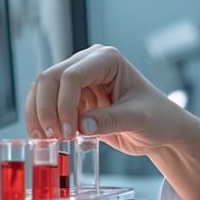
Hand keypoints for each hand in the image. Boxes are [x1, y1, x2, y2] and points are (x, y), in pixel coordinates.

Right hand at [24, 45, 193, 155]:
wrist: (160, 130)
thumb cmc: (157, 117)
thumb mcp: (139, 119)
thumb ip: (112, 120)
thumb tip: (82, 126)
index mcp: (107, 59)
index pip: (72, 76)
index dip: (64, 104)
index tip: (70, 133)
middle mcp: (88, 64)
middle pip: (50, 79)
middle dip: (47, 110)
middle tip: (54, 137)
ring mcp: (78, 81)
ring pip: (42, 91)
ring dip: (39, 115)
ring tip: (46, 140)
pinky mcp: (72, 99)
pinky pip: (47, 105)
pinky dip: (42, 121)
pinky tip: (46, 138)